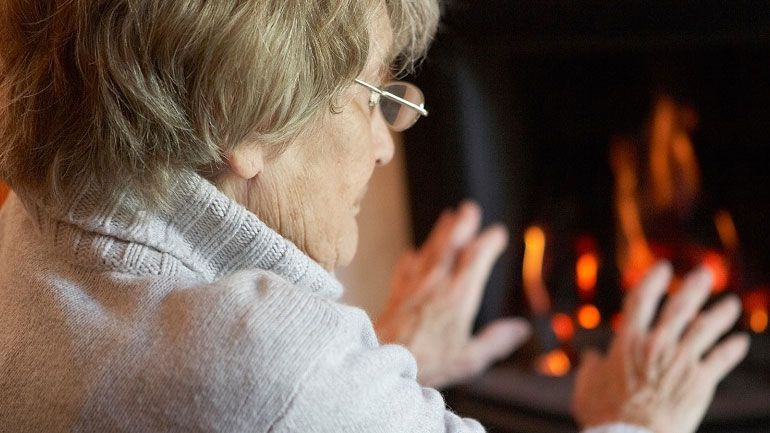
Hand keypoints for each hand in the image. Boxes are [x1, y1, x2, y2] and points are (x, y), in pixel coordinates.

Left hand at [374, 201, 530, 387]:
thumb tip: (522, 329)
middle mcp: (436, 283)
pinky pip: (406, 267)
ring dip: (440, 232)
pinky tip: (413, 254)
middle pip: (451, 244)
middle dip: (462, 223)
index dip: (489, 241)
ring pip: (429, 250)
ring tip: (447, 217)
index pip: (477, 258)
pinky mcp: (396, 292)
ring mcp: (414, 285)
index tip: (498, 232)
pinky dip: (413, 258)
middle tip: (470, 208)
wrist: (381, 359)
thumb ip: (496, 341)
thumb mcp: (469, 359)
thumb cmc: (426, 362)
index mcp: (458, 296)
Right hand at [572, 262, 749, 432]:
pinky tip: (741, 341)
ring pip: (706, 328)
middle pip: (680, 306)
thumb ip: (589, 369)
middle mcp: (656, 343)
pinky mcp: (700, 380)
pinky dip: (733, 348)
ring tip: (731, 303)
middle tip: (706, 273)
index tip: (664, 268)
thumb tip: (590, 358)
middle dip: (695, 286)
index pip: (642, 298)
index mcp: (627, 340)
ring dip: (720, 313)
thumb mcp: (587, 387)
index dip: (653, 279)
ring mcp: (681, 360)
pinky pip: (721, 359)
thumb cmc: (605, 415)